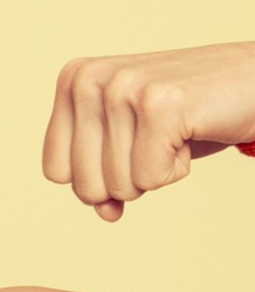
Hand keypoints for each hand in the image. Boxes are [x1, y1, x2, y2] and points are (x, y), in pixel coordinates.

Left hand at [42, 41, 254, 220]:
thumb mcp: (129, 143)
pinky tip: (190, 132)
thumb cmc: (187, 114)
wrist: (251, 81)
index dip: (98, 177)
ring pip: (119, 185)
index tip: (131, 144)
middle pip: (85, 186)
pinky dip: (177, 169)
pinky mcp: (160, 104)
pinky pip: (151, 178)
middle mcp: (89, 79)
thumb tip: (103, 212)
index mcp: (73, 80)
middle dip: (129, 178)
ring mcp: (123, 87)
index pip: (57, 171)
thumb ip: (101, 176)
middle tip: (158, 139)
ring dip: (157, 170)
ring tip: (175, 131)